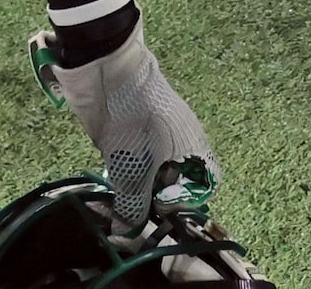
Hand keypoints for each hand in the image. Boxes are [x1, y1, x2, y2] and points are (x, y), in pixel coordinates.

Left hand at [39, 20, 219, 227]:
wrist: (107, 73)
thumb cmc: (134, 120)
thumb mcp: (134, 169)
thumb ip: (134, 206)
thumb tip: (127, 236)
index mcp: (194, 149)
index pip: (203, 186)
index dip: (184, 202)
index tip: (160, 210)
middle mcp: (179, 145)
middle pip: (175, 183)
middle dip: (155, 201)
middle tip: (133, 214)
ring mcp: (154, 139)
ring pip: (151, 175)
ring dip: (136, 190)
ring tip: (117, 204)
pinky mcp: (131, 136)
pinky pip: (133, 164)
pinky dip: (124, 176)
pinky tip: (110, 183)